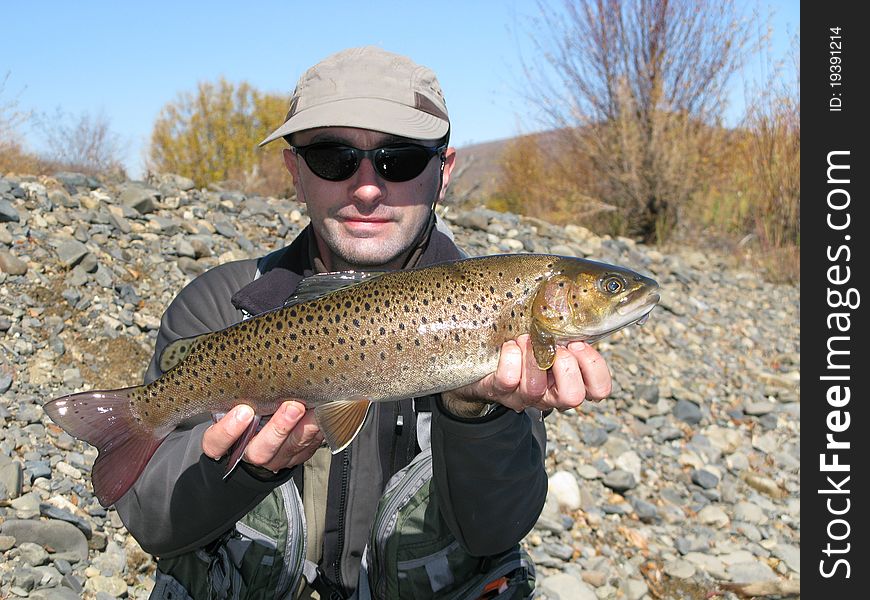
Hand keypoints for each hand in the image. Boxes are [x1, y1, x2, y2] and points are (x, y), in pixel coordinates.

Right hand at [202, 401, 323, 472]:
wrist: (258, 442)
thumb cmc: (242, 414)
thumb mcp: (230, 406)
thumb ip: (235, 395)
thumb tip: (245, 363)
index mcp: (225, 443)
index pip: (216, 443)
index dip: (228, 431)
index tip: (243, 411)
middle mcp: (250, 454)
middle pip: (260, 451)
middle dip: (279, 428)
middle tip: (293, 406)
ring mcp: (276, 459)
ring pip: (290, 450)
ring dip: (305, 429)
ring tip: (316, 409)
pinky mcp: (297, 456)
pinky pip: (310, 447)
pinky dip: (320, 430)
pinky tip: (327, 413)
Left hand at [443, 334, 611, 412]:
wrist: (484, 357)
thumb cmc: (528, 341)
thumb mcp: (555, 334)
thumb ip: (572, 329)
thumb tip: (583, 306)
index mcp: (571, 381)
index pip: (599, 390)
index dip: (593, 368)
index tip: (578, 343)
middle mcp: (550, 395)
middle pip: (572, 398)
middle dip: (565, 366)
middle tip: (554, 346)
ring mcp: (524, 396)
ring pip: (535, 389)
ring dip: (532, 357)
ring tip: (526, 338)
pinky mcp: (498, 391)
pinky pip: (507, 380)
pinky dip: (510, 358)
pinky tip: (509, 346)